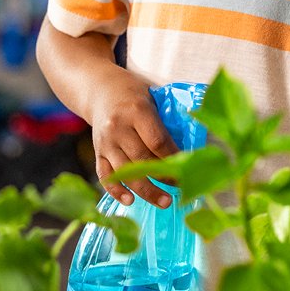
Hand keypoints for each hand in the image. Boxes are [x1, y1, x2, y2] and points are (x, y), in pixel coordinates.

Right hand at [89, 78, 180, 207]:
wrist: (100, 89)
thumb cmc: (134, 94)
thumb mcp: (153, 98)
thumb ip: (167, 120)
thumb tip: (192, 146)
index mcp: (137, 111)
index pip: (157, 141)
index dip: (173, 158)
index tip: (187, 168)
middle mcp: (118, 127)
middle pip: (142, 159)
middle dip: (163, 178)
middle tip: (181, 189)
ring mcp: (105, 142)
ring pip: (125, 172)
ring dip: (146, 191)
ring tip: (164, 202)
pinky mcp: (97, 152)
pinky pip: (105, 175)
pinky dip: (116, 191)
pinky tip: (130, 202)